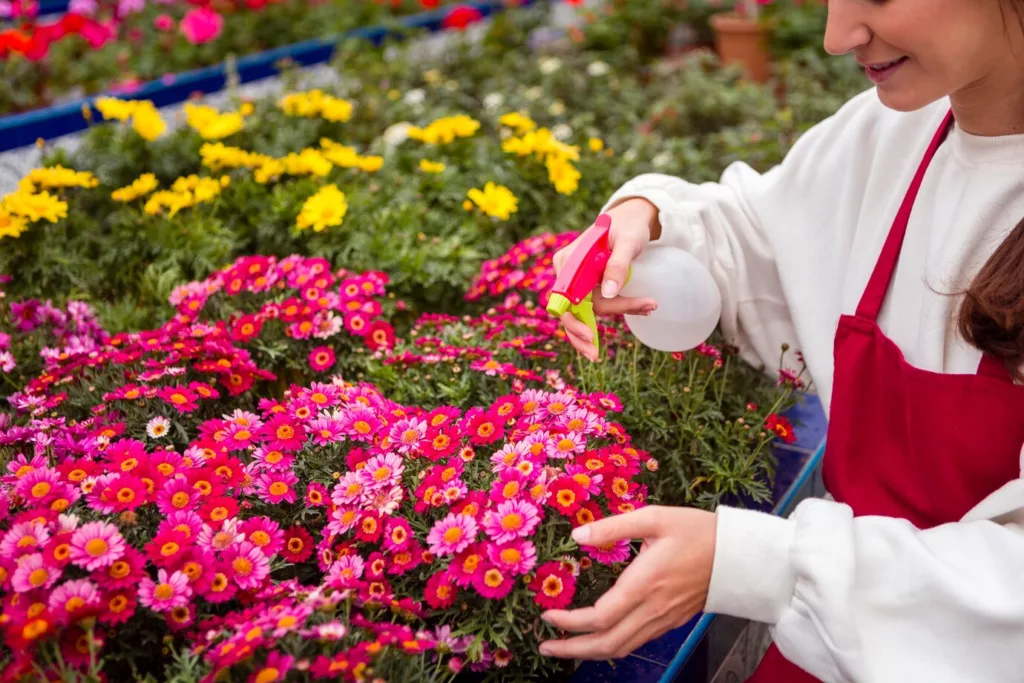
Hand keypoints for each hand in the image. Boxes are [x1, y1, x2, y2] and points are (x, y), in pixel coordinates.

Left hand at [538, 505, 716, 660]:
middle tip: (545, 645)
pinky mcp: (672, 621)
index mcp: (644, 584)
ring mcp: (664, 619)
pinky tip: (600, 637)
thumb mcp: (655, 517)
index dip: (570, 622)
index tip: (548, 614)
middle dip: (572, 650)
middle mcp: (652, 609)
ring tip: (565, 647)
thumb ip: (614, 526)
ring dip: (590, 652)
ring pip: (622, 648)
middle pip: (607, 644)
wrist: (741, 556)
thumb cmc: (698, 532)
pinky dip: (612, 645)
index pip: (599, 617)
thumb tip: (578, 535)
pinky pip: (637, 641)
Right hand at [553, 198, 660, 360]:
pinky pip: (593, 306)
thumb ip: (616, 266)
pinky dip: (613, 312)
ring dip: (613, 316)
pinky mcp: (587, 286)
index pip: (568, 298)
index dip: (575, 320)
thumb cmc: (629, 226)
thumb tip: (608, 294)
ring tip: (648, 307)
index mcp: (569, 260)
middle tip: (596, 355)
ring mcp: (576, 280)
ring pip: (584, 311)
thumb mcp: (628, 242)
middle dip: (585, 332)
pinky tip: (640, 308)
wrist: (631, 219)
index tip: (591, 337)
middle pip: (571, 310)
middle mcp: (567, 272)